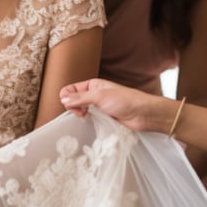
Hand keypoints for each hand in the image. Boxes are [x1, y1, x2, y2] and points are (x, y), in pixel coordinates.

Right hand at [60, 78, 174, 132]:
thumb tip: (62, 99)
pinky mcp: (103, 117)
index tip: (74, 106)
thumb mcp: (100, 96)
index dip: (68, 98)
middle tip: (82, 113)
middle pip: (73, 100)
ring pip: (80, 110)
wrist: (143, 114)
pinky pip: (89, 118)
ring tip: (86, 117)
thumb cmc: (125, 101)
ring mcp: (98, 107)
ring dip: (80, 114)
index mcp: (92, 85)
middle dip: (73, 107)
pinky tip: (91, 122)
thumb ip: (80, 98)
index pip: (70, 89)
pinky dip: (87, 120)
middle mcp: (94, 94)